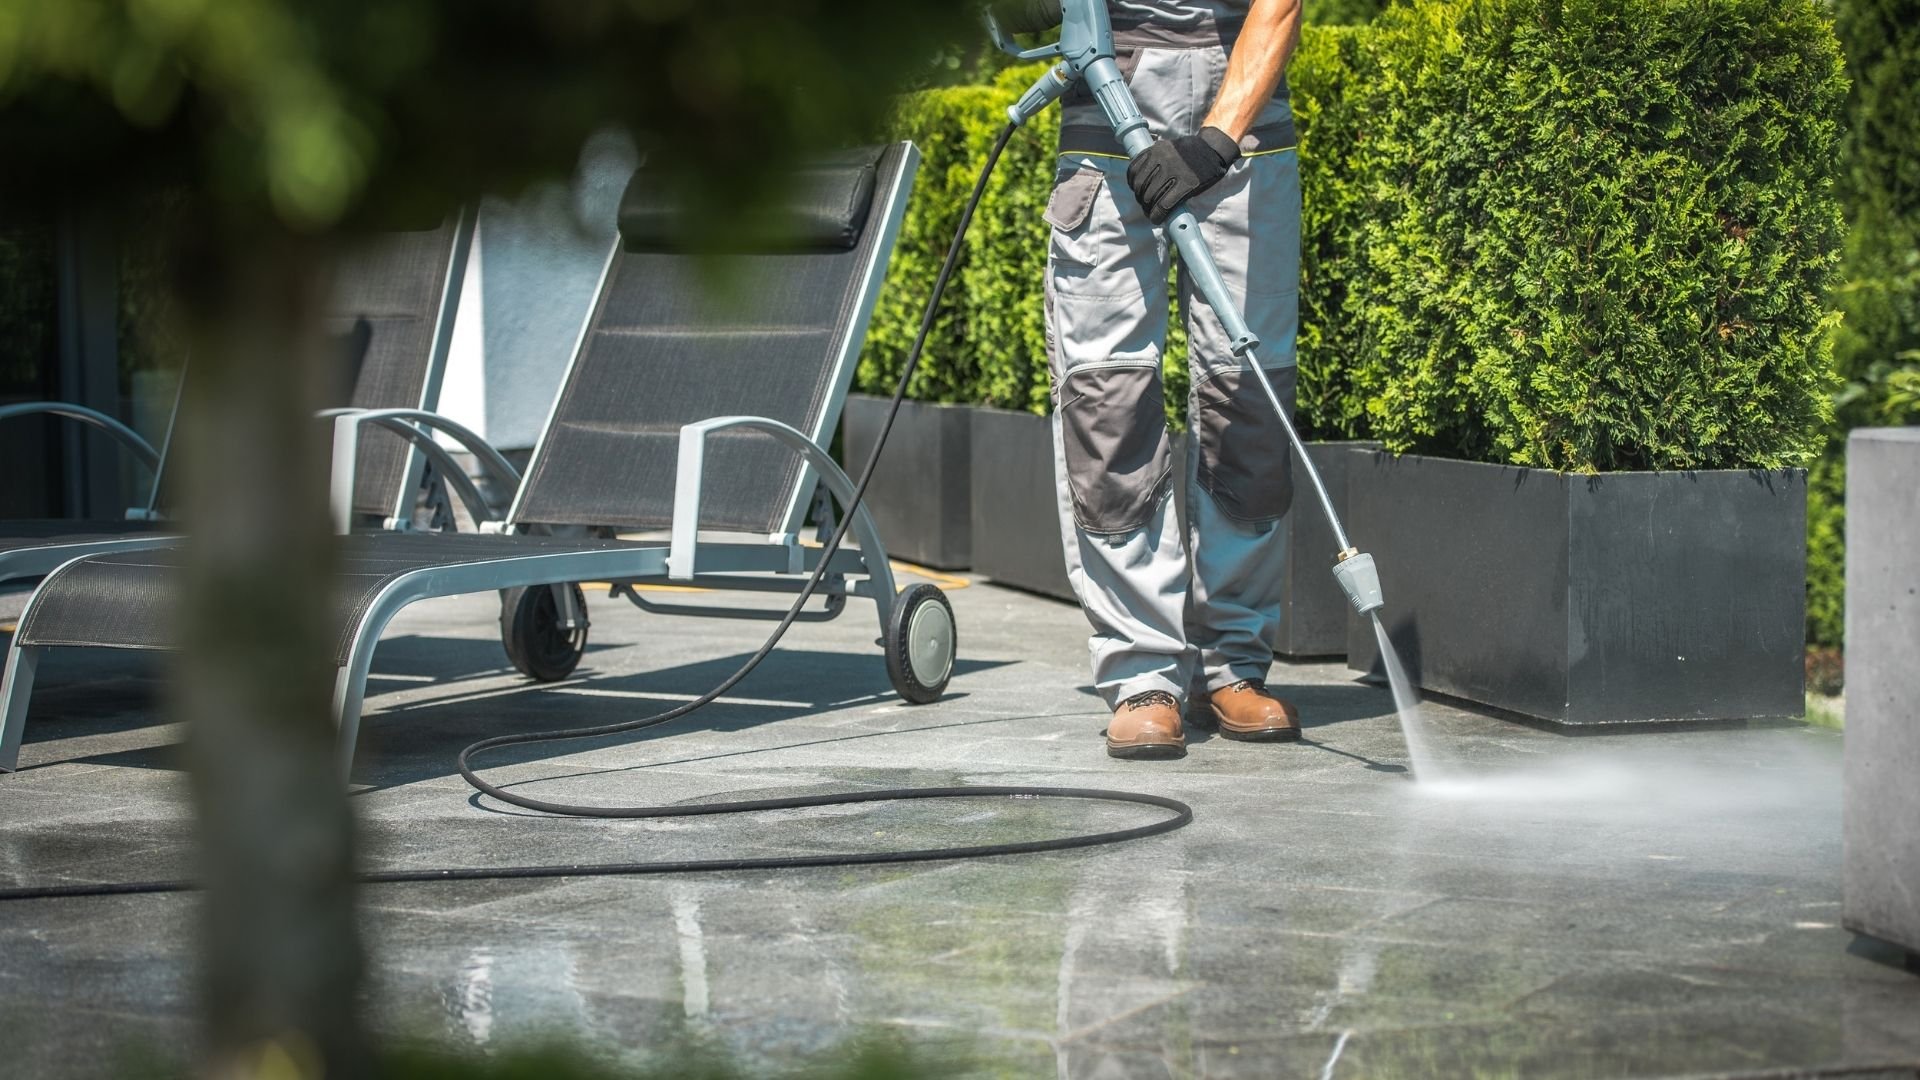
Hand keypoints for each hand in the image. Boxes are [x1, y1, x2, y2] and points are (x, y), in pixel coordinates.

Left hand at [1124, 127, 1240, 224]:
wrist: (1214, 149)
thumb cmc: (1192, 151)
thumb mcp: (1169, 149)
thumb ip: (1156, 161)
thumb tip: (1143, 182)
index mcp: (1156, 150)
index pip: (1133, 170)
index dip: (1132, 184)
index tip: (1136, 191)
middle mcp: (1162, 160)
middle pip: (1140, 186)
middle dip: (1141, 199)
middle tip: (1146, 205)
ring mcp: (1173, 173)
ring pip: (1150, 197)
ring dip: (1148, 209)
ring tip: (1151, 213)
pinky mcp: (1185, 185)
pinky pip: (1164, 205)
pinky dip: (1157, 215)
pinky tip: (1157, 218)